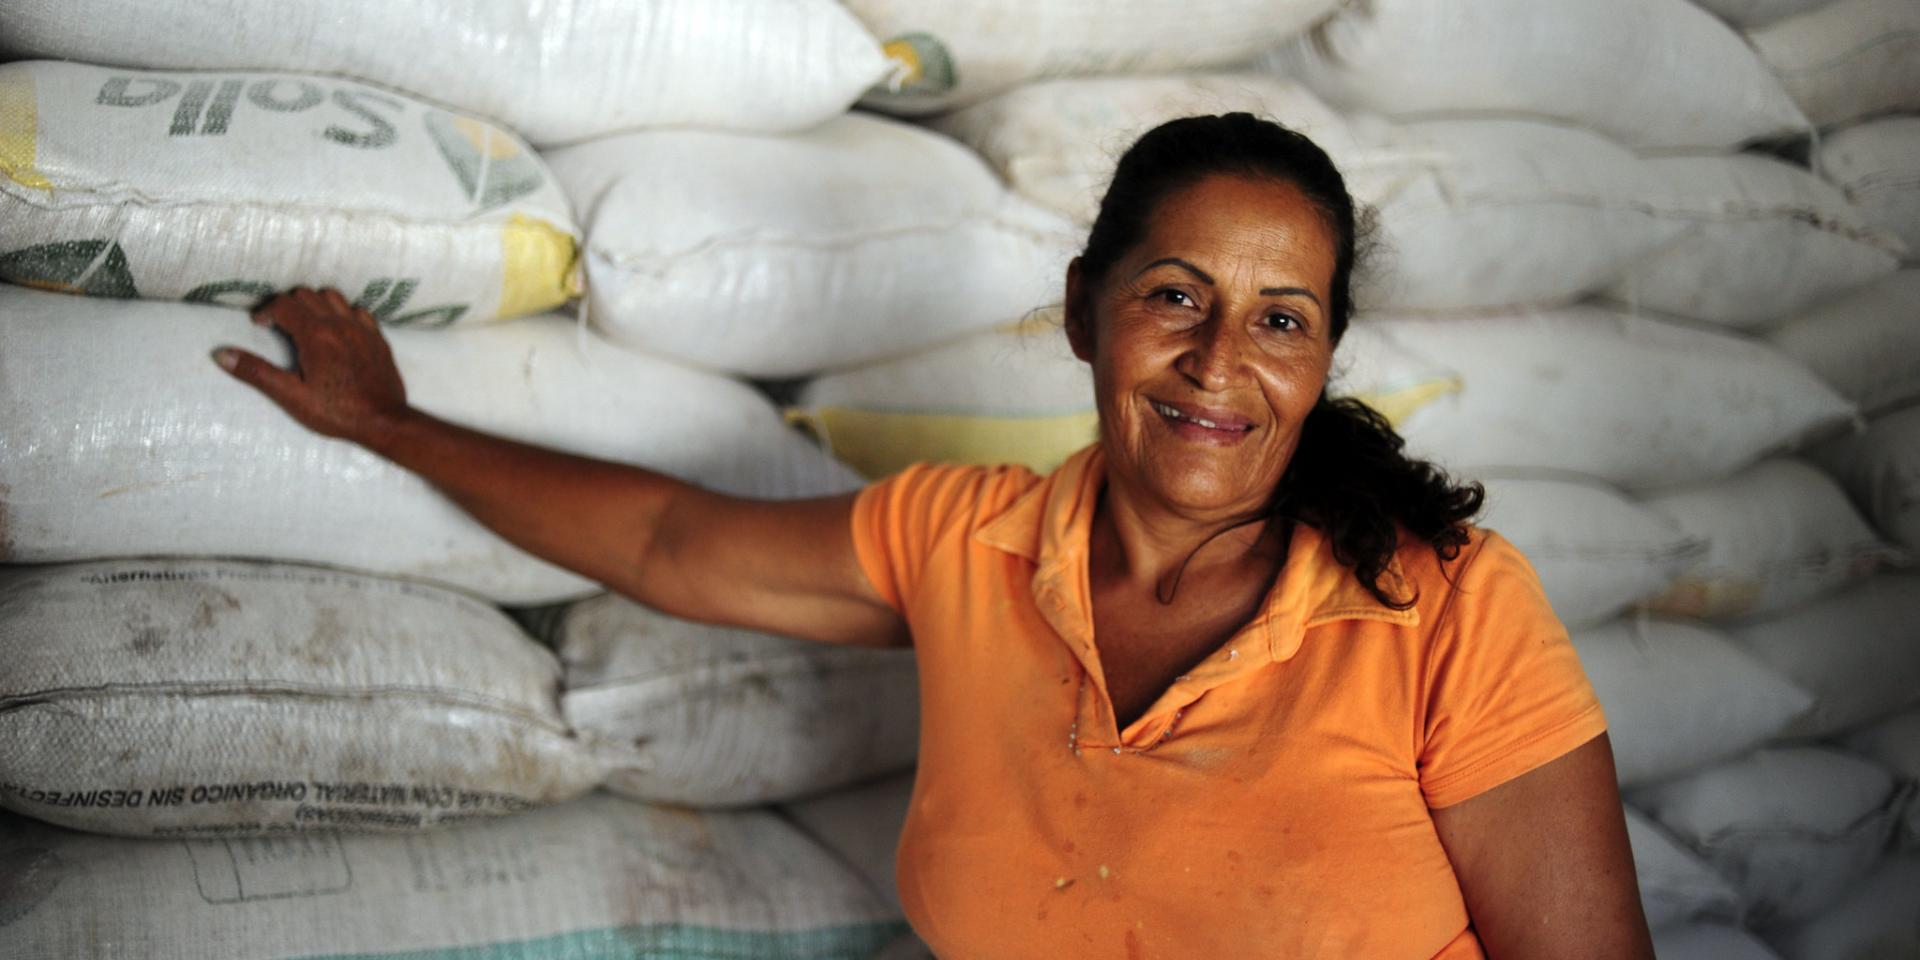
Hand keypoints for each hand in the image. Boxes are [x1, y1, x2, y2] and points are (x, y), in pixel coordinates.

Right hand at [213, 287, 412, 444]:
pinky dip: (342, 313)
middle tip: (278, 325)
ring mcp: (362, 328)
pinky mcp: (378, 338)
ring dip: (315, 303)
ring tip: (305, 324)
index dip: (266, 311)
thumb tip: (222, 354)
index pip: (284, 304)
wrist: (384, 421)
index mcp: (317, 335)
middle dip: (287, 304)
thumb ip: (257, 372)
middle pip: (306, 295)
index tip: (259, 325)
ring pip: (333, 297)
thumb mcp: (291, 395)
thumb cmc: (337, 412)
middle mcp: (340, 324)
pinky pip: (358, 310)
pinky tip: (337, 331)